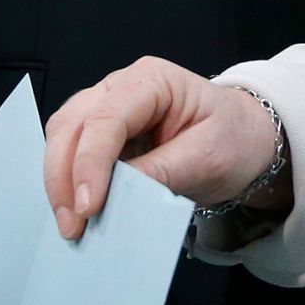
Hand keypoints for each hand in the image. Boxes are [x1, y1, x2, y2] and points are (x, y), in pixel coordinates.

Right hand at [43, 57, 291, 239]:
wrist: (245, 140)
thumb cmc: (233, 138)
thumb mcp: (207, 159)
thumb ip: (161, 173)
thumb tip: (116, 195)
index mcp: (153, 80)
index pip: (107, 119)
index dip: (90, 164)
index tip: (88, 207)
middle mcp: (123, 85)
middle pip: (73, 124)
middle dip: (64, 177)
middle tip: (72, 224)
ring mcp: (108, 105)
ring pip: (63, 135)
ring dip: (59, 180)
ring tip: (71, 223)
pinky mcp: (103, 132)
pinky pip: (71, 151)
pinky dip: (67, 181)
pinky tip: (74, 209)